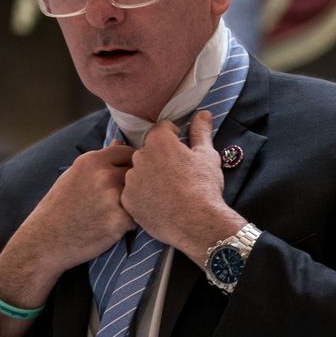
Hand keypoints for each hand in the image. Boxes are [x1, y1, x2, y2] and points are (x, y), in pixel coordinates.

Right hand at [0, 145, 135, 304]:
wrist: (46, 239)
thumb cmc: (59, 208)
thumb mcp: (74, 175)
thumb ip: (99, 161)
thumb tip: (119, 142)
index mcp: (92, 161)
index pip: (127, 152)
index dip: (131, 162)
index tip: (129, 174)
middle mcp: (104, 175)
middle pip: (137, 172)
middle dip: (134, 183)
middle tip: (123, 197)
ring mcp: (113, 197)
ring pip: (139, 195)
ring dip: (135, 203)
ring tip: (116, 212)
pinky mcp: (120, 220)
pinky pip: (138, 217)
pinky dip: (131, 223)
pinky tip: (113, 227)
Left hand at [121, 111, 243, 260]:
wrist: (197, 223)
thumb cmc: (204, 187)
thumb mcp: (207, 156)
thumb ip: (201, 132)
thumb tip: (203, 113)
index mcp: (159, 141)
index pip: (162, 129)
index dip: (174, 138)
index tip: (181, 151)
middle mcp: (140, 156)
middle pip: (148, 151)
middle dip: (159, 159)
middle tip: (176, 175)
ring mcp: (132, 179)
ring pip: (138, 172)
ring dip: (148, 177)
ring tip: (167, 192)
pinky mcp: (128, 200)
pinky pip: (132, 193)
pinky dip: (142, 196)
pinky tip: (158, 204)